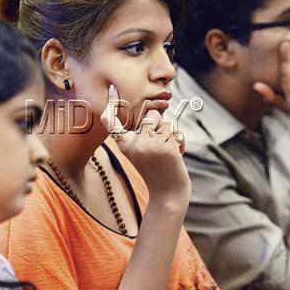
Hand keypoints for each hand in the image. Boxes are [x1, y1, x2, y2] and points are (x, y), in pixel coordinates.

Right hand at [100, 84, 190, 203]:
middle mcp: (134, 145)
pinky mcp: (166, 148)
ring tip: (167, 154)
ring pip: (166, 124)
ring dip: (171, 137)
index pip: (111, 123)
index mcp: (124, 145)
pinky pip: (176, 133)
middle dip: (160, 126)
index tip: (109, 95)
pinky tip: (176, 158)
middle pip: (150, 116)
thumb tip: (154, 111)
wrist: (168, 194)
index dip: (109, 108)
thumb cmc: (157, 171)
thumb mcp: (142, 152)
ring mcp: (150, 146)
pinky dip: (180, 144)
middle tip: (159, 148)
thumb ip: (144, 133)